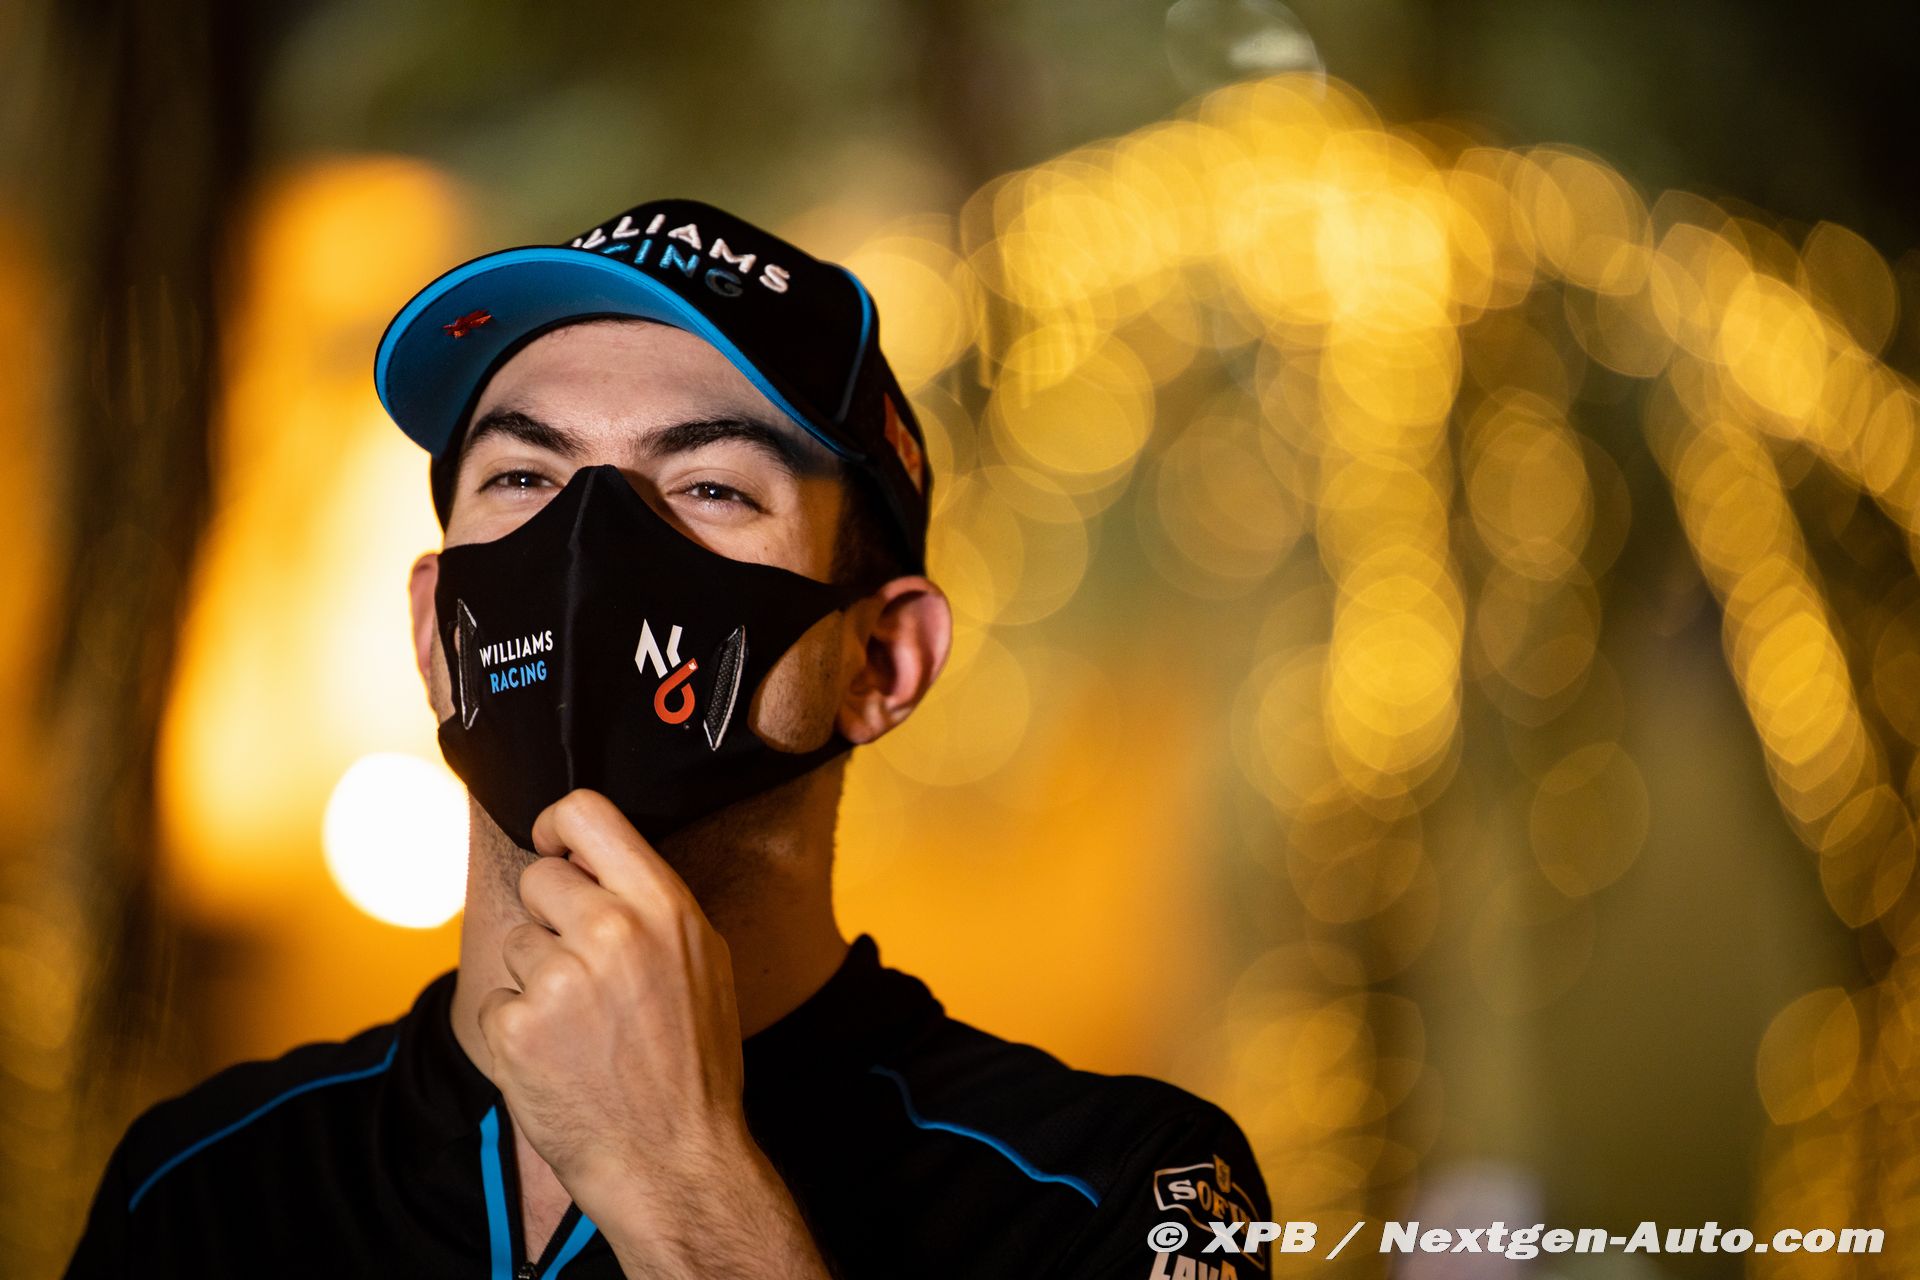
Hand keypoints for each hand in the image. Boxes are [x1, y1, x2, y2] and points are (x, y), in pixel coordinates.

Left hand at [476, 789, 829, 1277]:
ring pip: (516, 942)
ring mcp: (557, 979)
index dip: (557, 824)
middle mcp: (609, 930)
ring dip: (536, 978)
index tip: (554, 848)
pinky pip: (496, 1000)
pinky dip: (517, 1030)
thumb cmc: (693, 1066)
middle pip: (539, 877)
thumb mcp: (704, 962)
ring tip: (582, 1027)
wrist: (674, 1161)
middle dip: (552, 917)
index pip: (586, 811)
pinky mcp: (514, 1026)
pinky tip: (558, 1059)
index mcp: (661, 906)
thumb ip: (651, 904)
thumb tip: (598, 861)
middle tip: (585, 971)